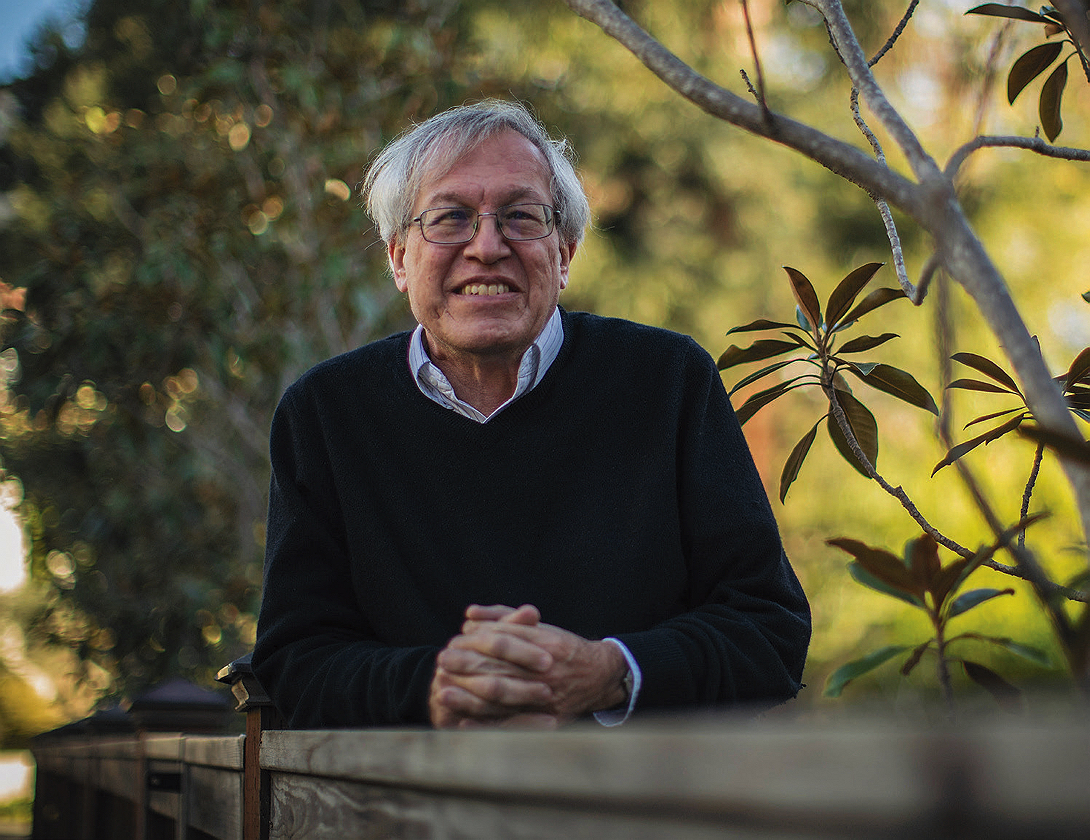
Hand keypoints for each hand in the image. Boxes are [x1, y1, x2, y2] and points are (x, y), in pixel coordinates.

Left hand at [429, 604, 627, 727]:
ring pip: (503, 696)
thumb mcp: (538, 627)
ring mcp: (548, 696)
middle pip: (499, 668)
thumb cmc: (563, 648)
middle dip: (467, 665)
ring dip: (469, 694)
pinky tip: (463, 721)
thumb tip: (469, 615)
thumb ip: (504, 618)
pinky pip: (512, 724)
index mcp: (547, 644)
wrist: (600, 676)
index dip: (475, 641)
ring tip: (442, 690)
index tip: (453, 641)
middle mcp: (548, 670)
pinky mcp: (548, 719)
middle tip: (442, 661)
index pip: (504, 640)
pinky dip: (487, 724)